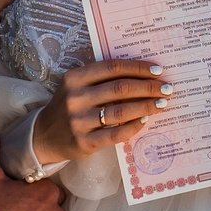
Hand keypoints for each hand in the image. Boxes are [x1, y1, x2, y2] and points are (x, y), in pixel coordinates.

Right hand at [33, 60, 168, 163]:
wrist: (43, 136)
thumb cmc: (69, 106)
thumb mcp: (77, 86)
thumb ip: (102, 79)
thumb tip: (143, 75)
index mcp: (75, 78)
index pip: (112, 67)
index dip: (138, 68)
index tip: (158, 71)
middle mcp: (75, 98)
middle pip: (120, 88)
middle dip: (148, 87)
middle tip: (166, 89)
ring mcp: (79, 121)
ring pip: (121, 111)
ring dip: (146, 106)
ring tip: (161, 104)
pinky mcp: (84, 142)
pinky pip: (116, 133)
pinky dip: (134, 126)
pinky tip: (144, 120)